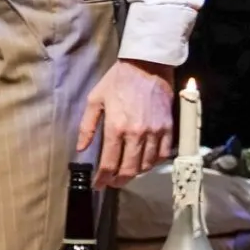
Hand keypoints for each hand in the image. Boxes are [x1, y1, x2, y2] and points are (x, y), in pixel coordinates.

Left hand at [76, 58, 173, 188]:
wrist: (148, 64)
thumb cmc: (119, 80)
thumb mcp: (95, 99)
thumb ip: (87, 126)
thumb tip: (81, 148)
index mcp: (116, 127)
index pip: (109, 163)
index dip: (102, 179)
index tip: (98, 185)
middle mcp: (136, 134)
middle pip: (129, 170)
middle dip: (118, 181)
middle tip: (112, 182)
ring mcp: (154, 132)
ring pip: (146, 165)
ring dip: (135, 173)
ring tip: (126, 172)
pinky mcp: (167, 128)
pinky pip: (162, 154)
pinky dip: (153, 162)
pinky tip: (145, 161)